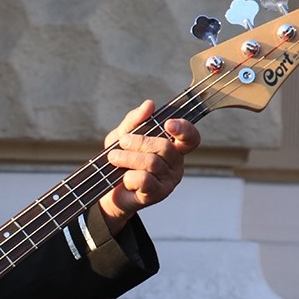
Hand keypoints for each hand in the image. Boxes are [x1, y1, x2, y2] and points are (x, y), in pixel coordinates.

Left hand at [99, 100, 200, 234]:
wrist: (107, 190)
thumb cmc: (119, 161)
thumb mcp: (122, 135)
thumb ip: (134, 120)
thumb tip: (149, 104)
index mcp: (172, 147)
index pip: (191, 138)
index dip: (184, 129)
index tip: (168, 123)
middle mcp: (175, 164)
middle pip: (165, 147)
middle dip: (139, 142)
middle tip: (122, 142)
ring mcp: (168, 180)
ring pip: (152, 163)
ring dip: (128, 158)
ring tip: (114, 157)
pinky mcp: (157, 194)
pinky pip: (145, 180)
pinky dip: (129, 176)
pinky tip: (123, 178)